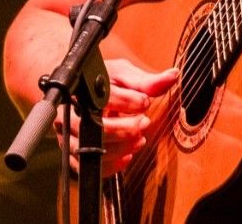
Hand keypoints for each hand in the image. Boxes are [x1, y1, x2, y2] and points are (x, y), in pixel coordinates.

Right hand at [53, 58, 179, 175]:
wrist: (85, 94)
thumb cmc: (104, 83)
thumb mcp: (124, 75)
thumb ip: (146, 80)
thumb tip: (172, 76)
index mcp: (82, 88)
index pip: (102, 96)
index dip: (126, 101)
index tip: (144, 102)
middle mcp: (71, 112)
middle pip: (92, 126)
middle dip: (124, 129)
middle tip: (145, 124)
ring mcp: (69, 133)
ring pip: (89, 148)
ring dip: (119, 148)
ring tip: (139, 140)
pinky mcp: (73, 152)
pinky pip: (87, 166)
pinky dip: (110, 165)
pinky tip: (126, 155)